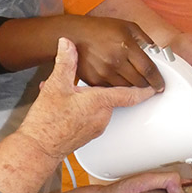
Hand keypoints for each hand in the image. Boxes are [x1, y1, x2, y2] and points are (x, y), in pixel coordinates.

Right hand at [17, 37, 156, 160]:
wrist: (37, 149)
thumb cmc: (47, 121)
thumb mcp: (55, 85)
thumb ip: (65, 62)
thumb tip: (67, 43)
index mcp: (100, 102)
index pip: (129, 94)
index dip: (144, 88)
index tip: (155, 85)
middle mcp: (102, 116)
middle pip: (113, 97)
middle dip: (105, 87)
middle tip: (92, 79)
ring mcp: (96, 128)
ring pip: (101, 107)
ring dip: (92, 98)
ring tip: (71, 92)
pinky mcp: (88, 136)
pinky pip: (92, 117)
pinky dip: (85, 108)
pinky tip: (67, 105)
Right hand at [60, 14, 164, 90]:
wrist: (74, 35)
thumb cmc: (101, 29)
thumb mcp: (127, 26)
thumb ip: (145, 40)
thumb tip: (157, 54)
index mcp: (126, 45)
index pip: (148, 69)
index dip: (157, 79)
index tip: (160, 85)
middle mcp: (115, 60)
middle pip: (139, 82)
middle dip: (146, 84)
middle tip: (149, 83)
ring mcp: (103, 72)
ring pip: (126, 89)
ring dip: (132, 87)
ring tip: (132, 79)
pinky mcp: (94, 80)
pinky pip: (112, 90)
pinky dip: (118, 87)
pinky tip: (117, 79)